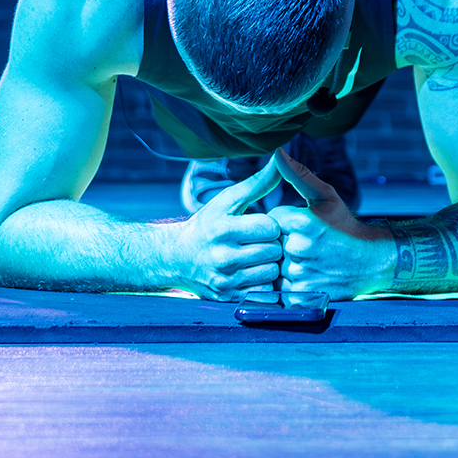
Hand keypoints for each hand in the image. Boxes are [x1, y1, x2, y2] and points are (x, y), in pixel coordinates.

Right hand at [169, 161, 284, 300]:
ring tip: (257, 257)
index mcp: (224, 229)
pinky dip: (263, 283)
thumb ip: (257, 183)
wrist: (176, 258)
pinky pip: (264, 292)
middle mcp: (223, 257)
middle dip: (272, 245)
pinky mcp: (229, 299)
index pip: (270, 227)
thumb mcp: (227, 201)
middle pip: (274, 251)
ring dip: (269, 265)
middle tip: (260, 242)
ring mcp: (226, 281)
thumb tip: (281, 158)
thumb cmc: (207, 225)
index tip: (261, 225)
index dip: (271, 224)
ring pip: (272, 273)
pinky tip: (252, 273)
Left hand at [268, 150, 394, 300]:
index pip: (272, 219)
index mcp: (301, 222)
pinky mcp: (301, 294)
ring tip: (308, 259)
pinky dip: (288, 282)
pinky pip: (280, 287)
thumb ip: (298, 175)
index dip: (285, 222)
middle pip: (271, 242)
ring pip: (275, 265)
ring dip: (285, 262)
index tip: (302, 226)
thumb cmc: (346, 226)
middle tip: (306, 244)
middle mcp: (297, 249)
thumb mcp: (326, 196)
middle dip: (283, 242)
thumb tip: (277, 152)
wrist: (372, 262)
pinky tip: (306, 274)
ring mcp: (299, 274)